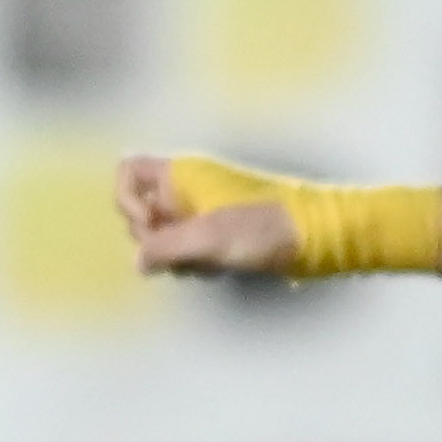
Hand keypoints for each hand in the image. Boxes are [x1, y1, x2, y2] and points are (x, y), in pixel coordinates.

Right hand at [116, 154, 296, 277]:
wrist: (314, 236)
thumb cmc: (262, 228)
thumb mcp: (208, 238)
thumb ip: (165, 248)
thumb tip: (139, 262)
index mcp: (181, 175)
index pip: (128, 173)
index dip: (127, 201)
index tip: (150, 223)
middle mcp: (185, 190)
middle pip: (142, 214)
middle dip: (156, 241)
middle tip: (184, 252)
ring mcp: (200, 213)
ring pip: (164, 238)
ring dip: (178, 258)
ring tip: (209, 262)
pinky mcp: (216, 234)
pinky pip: (188, 251)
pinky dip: (197, 263)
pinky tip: (221, 268)